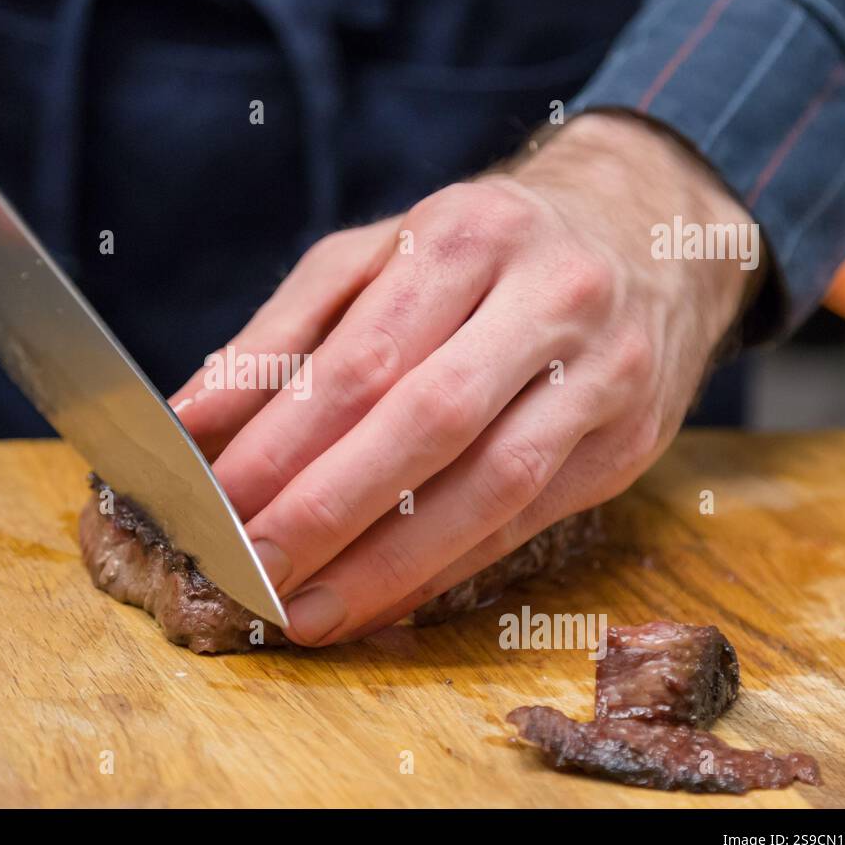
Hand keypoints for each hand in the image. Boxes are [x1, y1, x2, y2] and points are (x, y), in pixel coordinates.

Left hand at [171, 112, 758, 645]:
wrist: (651, 234)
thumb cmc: (485, 249)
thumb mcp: (377, 255)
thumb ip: (282, 333)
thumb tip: (193, 418)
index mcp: (468, 236)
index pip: (365, 357)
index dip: (285, 441)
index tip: (217, 502)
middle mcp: (549, 299)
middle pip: (430, 421)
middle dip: (329, 509)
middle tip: (252, 569)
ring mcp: (605, 374)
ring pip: (491, 485)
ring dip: (389, 564)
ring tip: (307, 610)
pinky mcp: (628, 444)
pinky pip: (527, 521)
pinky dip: (445, 568)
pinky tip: (380, 599)